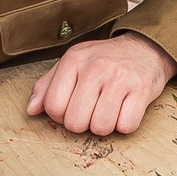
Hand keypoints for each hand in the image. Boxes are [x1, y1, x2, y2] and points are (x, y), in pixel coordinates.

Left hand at [27, 34, 176, 136]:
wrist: (145, 49)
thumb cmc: (104, 61)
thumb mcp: (72, 64)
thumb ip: (48, 86)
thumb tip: (31, 109)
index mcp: (73, 60)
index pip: (53, 106)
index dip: (60, 115)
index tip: (72, 107)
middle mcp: (95, 67)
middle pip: (75, 121)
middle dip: (83, 123)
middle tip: (92, 110)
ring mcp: (120, 78)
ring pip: (101, 127)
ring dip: (104, 125)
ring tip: (108, 109)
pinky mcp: (142, 89)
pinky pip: (126, 126)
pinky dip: (125, 124)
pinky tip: (124, 109)